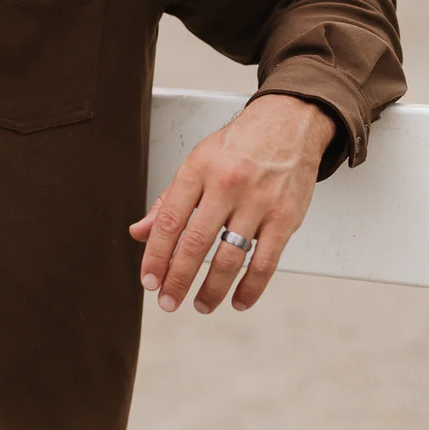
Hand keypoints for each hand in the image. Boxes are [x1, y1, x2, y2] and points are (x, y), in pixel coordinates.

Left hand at [128, 94, 337, 314]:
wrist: (289, 124)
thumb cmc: (238, 145)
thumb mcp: (196, 163)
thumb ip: (168, 201)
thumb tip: (139, 233)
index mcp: (198, 170)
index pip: (169, 221)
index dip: (155, 256)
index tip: (149, 280)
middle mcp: (227, 186)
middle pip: (195, 243)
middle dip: (178, 279)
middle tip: (168, 302)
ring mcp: (258, 203)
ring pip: (230, 258)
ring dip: (212, 289)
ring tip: (200, 305)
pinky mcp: (285, 218)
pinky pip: (265, 262)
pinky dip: (250, 288)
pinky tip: (238, 300)